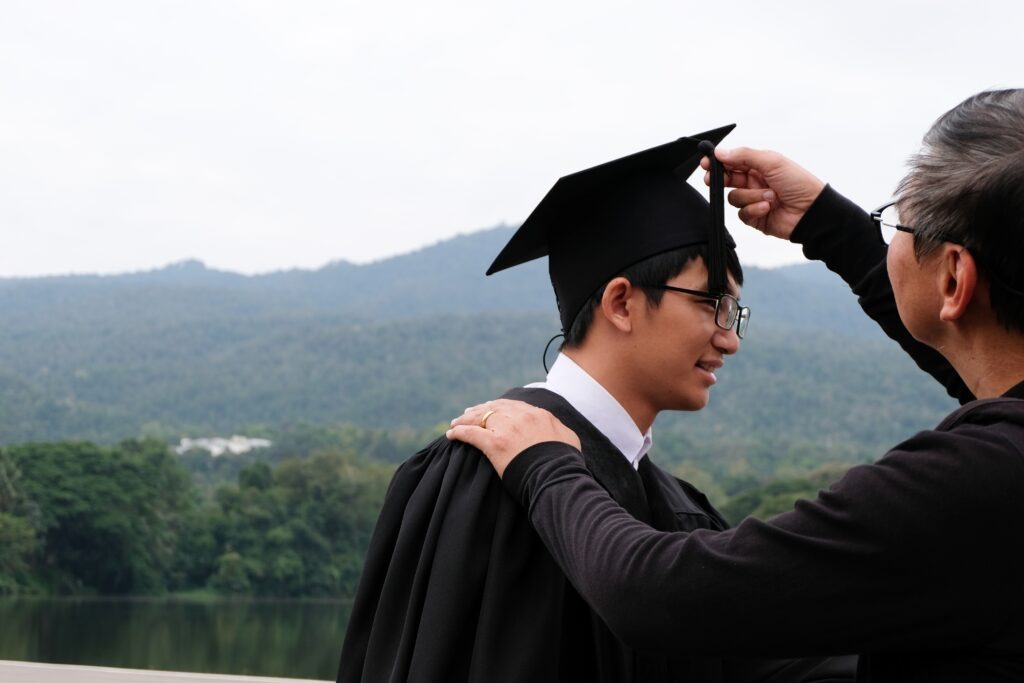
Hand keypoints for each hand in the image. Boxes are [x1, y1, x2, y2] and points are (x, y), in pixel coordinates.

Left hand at [447, 399, 581, 477]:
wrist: (558, 476)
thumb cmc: (566, 463)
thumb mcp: (569, 439)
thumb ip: (558, 429)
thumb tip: (556, 430)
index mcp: (538, 414)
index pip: (514, 406)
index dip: (500, 407)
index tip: (492, 409)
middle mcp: (521, 416)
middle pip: (494, 408)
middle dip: (480, 409)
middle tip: (469, 413)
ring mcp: (507, 428)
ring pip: (480, 417)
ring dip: (466, 419)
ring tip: (455, 423)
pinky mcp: (494, 443)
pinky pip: (471, 433)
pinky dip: (459, 433)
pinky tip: (451, 435)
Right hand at [701, 147, 825, 240]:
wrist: (812, 212)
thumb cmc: (799, 183)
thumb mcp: (772, 162)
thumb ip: (744, 156)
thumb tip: (720, 152)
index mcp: (759, 166)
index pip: (732, 162)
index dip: (718, 162)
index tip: (706, 162)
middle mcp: (754, 182)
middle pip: (727, 179)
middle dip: (720, 179)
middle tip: (712, 179)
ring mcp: (753, 200)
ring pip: (734, 198)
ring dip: (750, 197)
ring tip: (769, 197)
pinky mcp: (755, 217)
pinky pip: (742, 214)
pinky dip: (754, 210)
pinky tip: (768, 208)